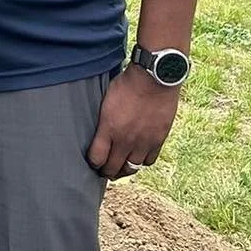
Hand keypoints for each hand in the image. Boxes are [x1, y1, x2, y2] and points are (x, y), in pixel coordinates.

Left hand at [86, 64, 179, 179]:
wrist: (153, 78)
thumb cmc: (126, 83)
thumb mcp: (105, 99)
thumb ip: (102, 119)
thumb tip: (97, 131)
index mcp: (108, 128)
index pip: (96, 158)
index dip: (93, 163)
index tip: (92, 161)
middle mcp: (125, 139)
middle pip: (113, 168)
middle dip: (106, 172)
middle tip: (103, 171)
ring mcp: (143, 142)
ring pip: (132, 168)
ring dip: (124, 169)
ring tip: (120, 167)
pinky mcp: (158, 140)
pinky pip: (149, 161)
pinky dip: (142, 161)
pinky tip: (138, 156)